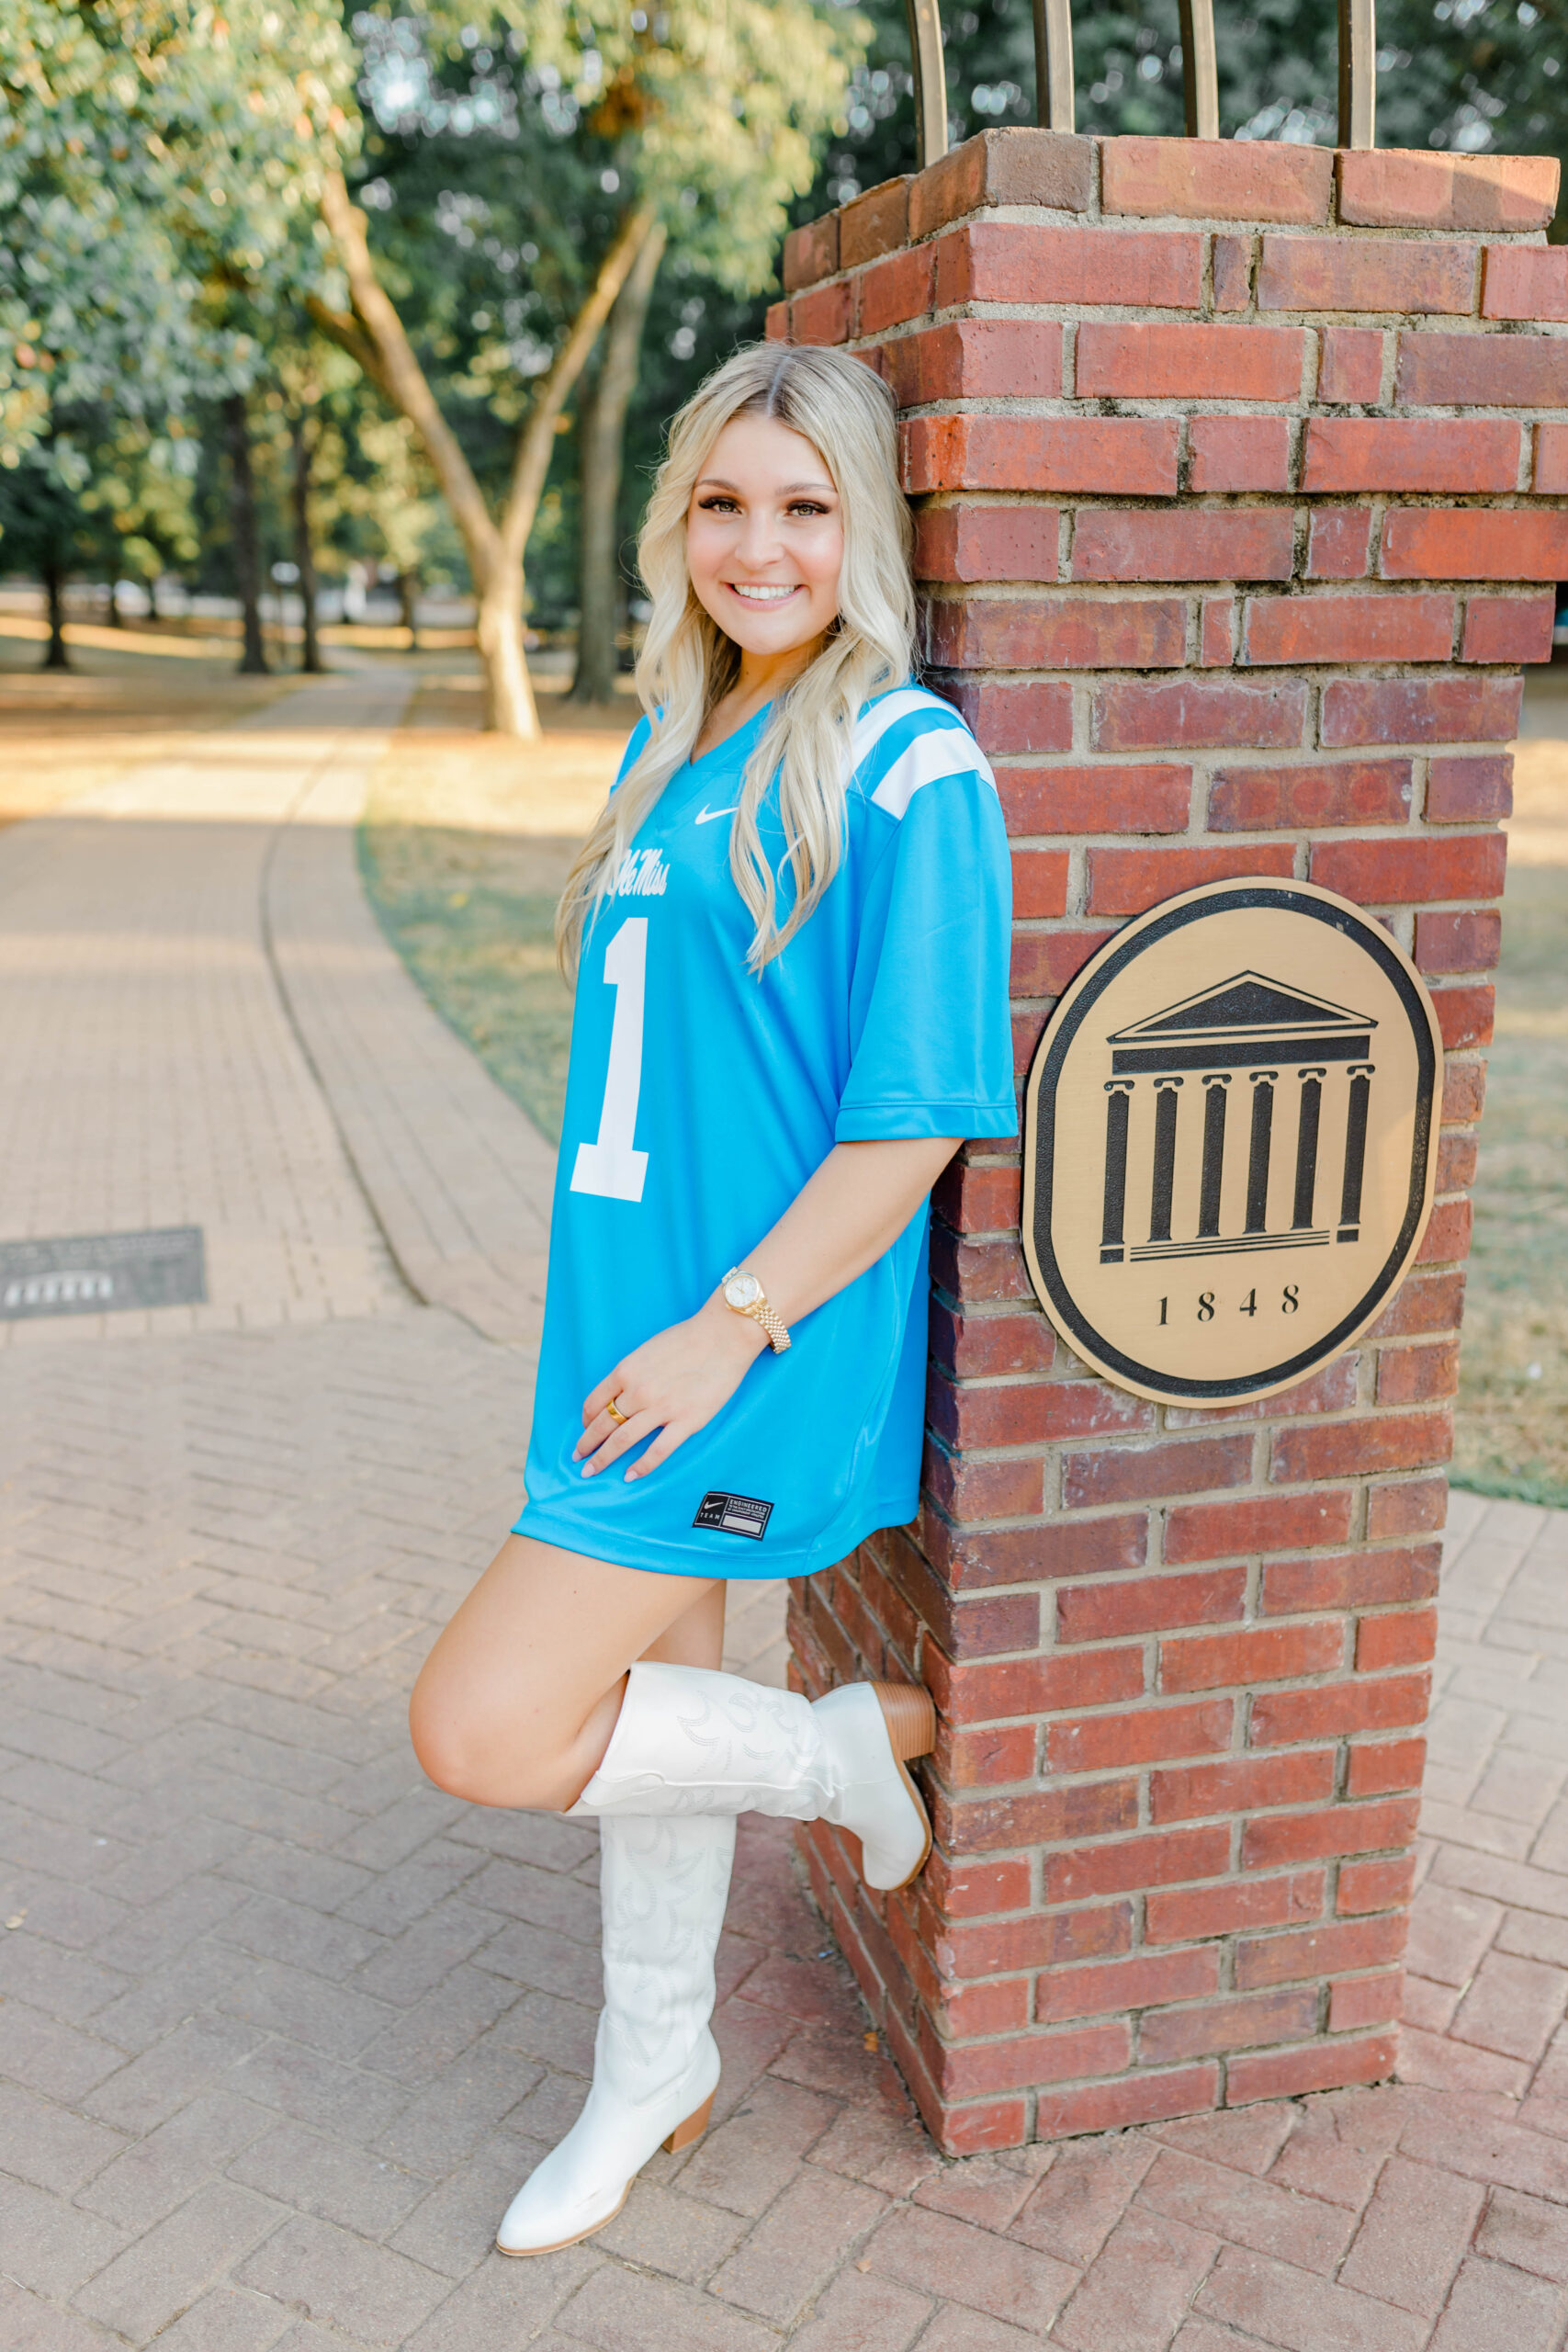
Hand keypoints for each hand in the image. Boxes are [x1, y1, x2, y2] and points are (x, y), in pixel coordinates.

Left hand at [575, 1294, 769, 1482]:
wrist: (724, 1335)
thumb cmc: (688, 1338)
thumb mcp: (648, 1349)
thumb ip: (632, 1373)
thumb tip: (621, 1393)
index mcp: (626, 1370)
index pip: (595, 1402)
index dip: (586, 1420)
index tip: (585, 1429)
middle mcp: (638, 1391)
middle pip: (603, 1424)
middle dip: (586, 1444)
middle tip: (577, 1458)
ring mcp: (662, 1408)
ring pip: (622, 1440)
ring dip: (603, 1458)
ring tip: (591, 1471)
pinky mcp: (686, 1421)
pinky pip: (657, 1451)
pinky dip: (641, 1466)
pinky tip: (629, 1476)